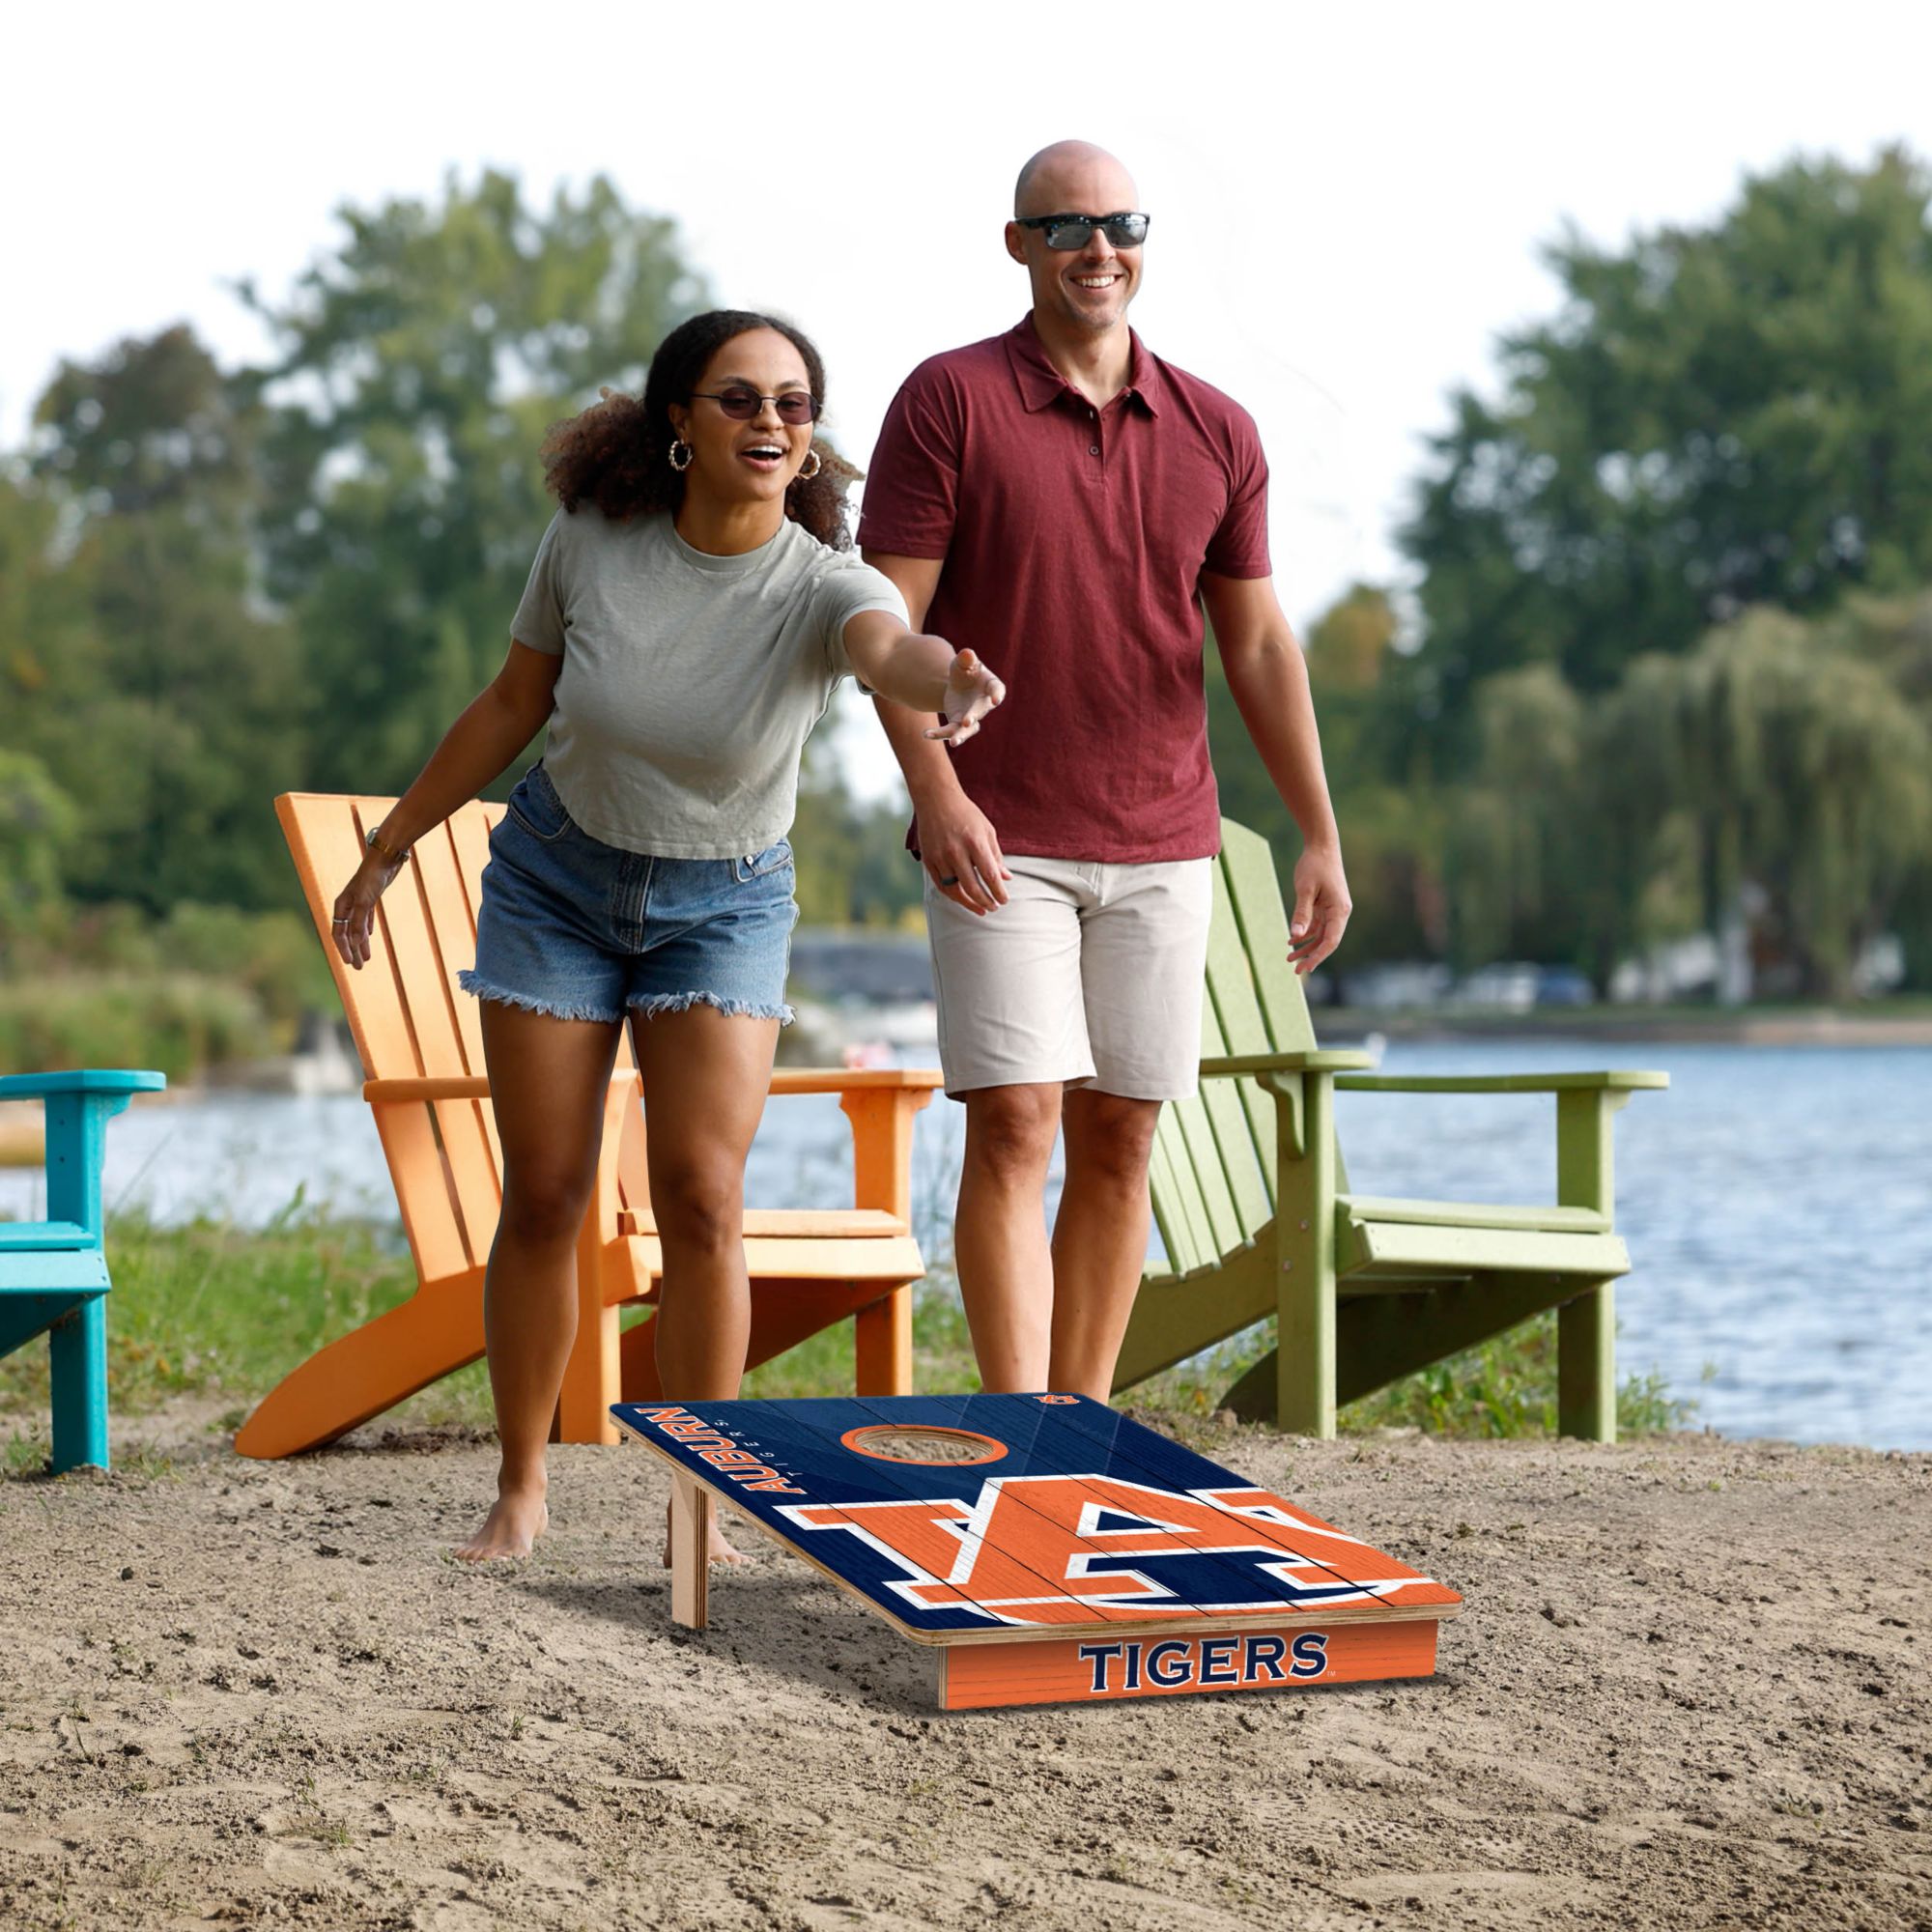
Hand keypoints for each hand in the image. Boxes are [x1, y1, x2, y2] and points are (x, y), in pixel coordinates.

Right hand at [331, 851, 405, 969]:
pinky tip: (369, 936)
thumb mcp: (366, 901)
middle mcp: (348, 904)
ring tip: (366, 958)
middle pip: (347, 933)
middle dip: (352, 950)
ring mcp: (359, 901)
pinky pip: (366, 918)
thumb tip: (355, 943)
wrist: (385, 857)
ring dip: (361, 943)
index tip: (350, 963)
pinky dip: (366, 929)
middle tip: (359, 968)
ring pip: (357, 927)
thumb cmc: (373, 877)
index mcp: (341, 905)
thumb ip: (359, 922)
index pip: (339, 933)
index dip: (344, 949)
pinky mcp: (370, 898)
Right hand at [918, 789, 1011, 915]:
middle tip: (994, 907)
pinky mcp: (928, 860)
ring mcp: (940, 857)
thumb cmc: (966, 814)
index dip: (998, 892)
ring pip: (955, 890)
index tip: (1004, 900)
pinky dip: (953, 895)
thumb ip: (996, 856)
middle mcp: (956, 851)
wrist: (936, 799)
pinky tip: (963, 899)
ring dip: (969, 903)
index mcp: (975, 842)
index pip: (989, 875)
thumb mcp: (987, 830)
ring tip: (981, 909)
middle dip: (986, 901)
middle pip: (972, 887)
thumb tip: (1006, 878)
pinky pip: (941, 885)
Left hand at [925, 648, 1005, 746]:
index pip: (997, 689)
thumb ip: (966, 658)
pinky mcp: (958, 724)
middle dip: (973, 717)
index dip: (997, 694)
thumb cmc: (965, 670)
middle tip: (967, 722)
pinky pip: (950, 731)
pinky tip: (926, 734)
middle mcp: (983, 704)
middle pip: (980, 712)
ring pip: (968, 730)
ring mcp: (971, 717)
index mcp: (991, 685)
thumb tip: (967, 653)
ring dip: (961, 736)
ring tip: (953, 742)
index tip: (996, 699)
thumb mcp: (963, 662)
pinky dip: (939, 734)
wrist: (957, 684)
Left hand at [1287, 844, 1350, 975]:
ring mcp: (1333, 909)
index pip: (1331, 940)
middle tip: (1295, 971)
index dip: (1319, 956)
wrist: (1321, 846)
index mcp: (1339, 910)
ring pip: (1321, 935)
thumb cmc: (1314, 865)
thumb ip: (1301, 913)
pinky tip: (1291, 940)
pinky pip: (1317, 925)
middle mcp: (1339, 912)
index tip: (1305, 968)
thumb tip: (1295, 936)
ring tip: (1289, 958)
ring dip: (1306, 946)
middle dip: (1312, 956)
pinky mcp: (1325, 905)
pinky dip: (1305, 933)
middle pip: (1327, 941)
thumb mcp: (1305, 890)